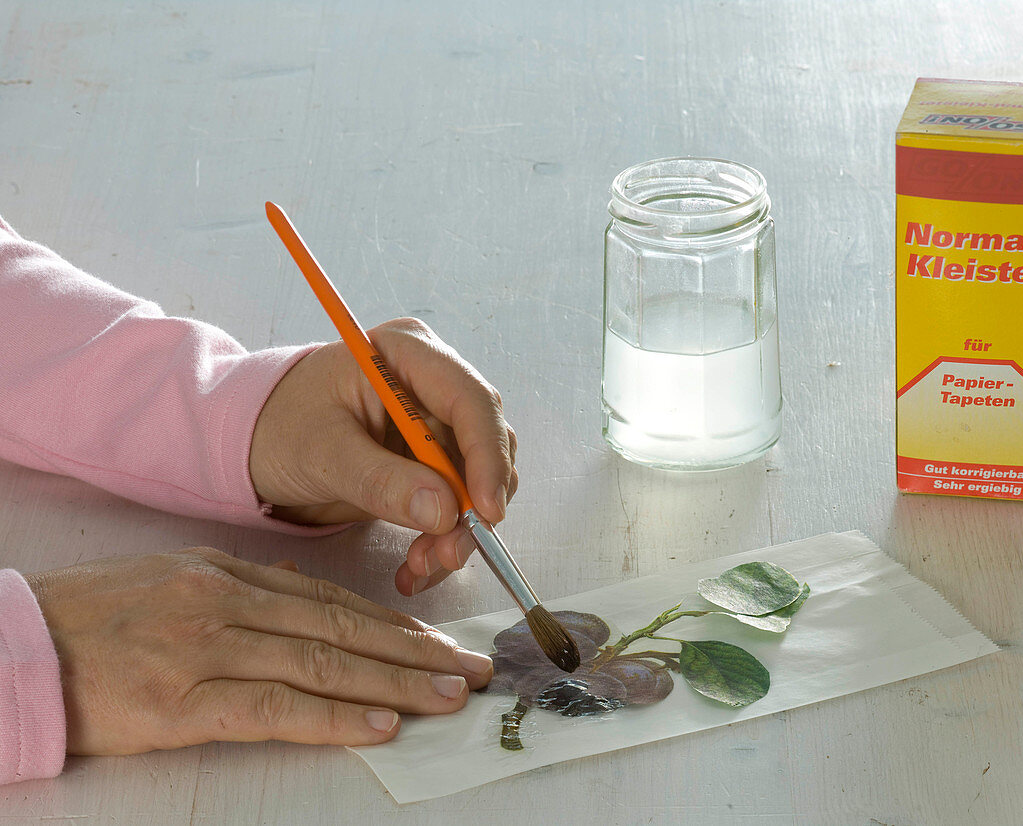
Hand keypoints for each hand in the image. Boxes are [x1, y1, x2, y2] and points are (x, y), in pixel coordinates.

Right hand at [24, 547, 493, 754]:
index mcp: (229, 573)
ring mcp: (208, 647)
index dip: (392, 625)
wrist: (16, 646)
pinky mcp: (183, 700)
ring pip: (323, 663)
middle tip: (470, 670)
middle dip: (416, 652)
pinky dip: (334, 716)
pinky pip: (274, 708)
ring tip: (449, 696)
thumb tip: (310, 613)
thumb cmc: (94, 618)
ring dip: (395, 683)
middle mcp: (229, 602)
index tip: (438, 644)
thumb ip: (243, 595)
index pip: (331, 601)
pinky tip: (380, 724)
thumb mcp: (175, 583)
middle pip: (342, 629)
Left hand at [249, 318, 517, 595]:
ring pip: (477, 482)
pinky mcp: (431, 462)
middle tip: (448, 553)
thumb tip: (445, 512)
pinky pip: (456, 504)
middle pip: (484, 444)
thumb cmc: (277, 427)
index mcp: (408, 353)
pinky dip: (442, 540)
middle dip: (472, 506)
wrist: (253, 445)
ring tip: (421, 565)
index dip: (486, 456)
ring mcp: (435, 424)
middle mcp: (433, 383)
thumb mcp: (321, 453)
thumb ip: (382, 481)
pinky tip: (415, 567)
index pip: (471, 400)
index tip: (486, 511)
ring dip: (458, 531)